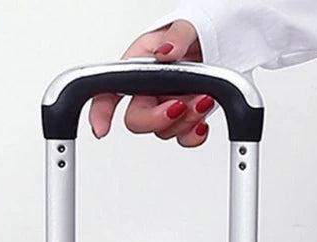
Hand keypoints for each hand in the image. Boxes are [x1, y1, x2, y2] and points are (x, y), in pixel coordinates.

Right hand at [89, 20, 213, 147]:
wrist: (216, 44)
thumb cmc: (191, 36)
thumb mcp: (184, 27)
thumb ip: (176, 37)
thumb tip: (166, 51)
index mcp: (137, 68)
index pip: (108, 91)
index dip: (100, 113)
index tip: (101, 129)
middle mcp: (147, 92)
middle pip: (137, 120)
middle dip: (158, 118)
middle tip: (180, 105)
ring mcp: (164, 108)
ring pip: (164, 131)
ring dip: (186, 120)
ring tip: (203, 99)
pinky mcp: (184, 120)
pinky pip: (184, 139)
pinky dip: (194, 136)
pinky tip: (201, 122)